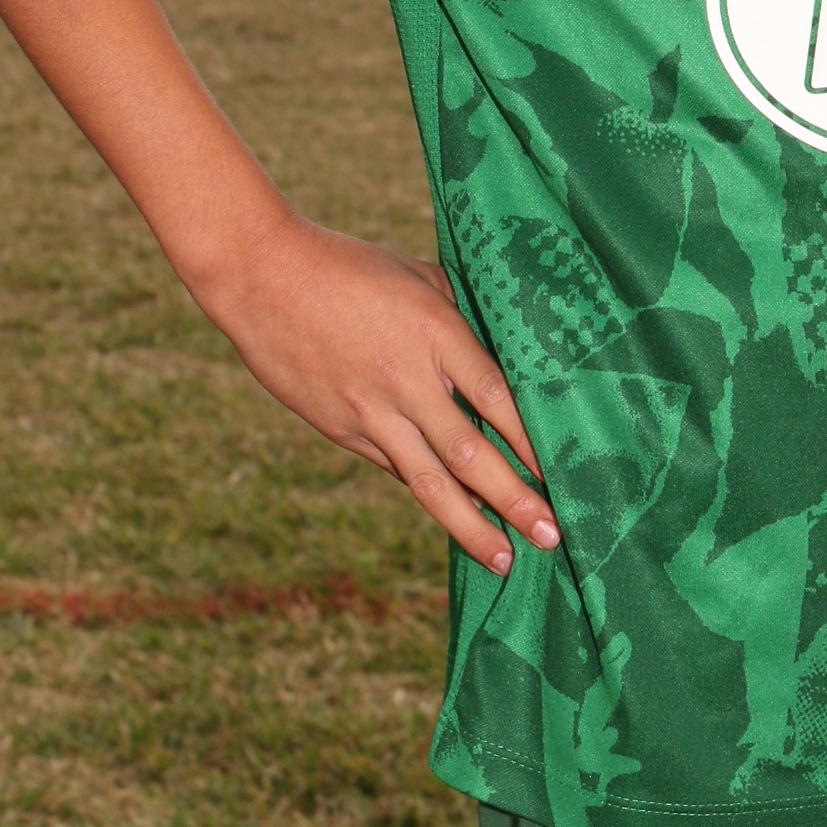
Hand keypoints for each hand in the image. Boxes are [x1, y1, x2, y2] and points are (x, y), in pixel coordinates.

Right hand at [201, 206, 559, 577]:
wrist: (262, 276)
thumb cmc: (350, 266)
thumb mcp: (417, 277)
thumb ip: (459, 319)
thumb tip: (504, 353)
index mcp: (436, 331)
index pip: (498, 398)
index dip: (533, 442)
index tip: (564, 476)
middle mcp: (407, 379)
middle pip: (472, 452)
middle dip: (516, 500)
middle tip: (553, 536)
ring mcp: (371, 411)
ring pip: (430, 482)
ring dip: (472, 524)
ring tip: (505, 559)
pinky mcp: (341, 429)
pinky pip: (395, 469)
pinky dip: (428, 494)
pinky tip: (455, 519)